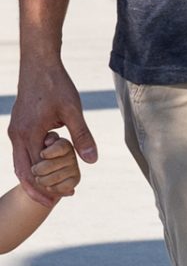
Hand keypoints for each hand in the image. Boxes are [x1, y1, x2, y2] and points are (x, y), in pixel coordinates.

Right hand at [8, 58, 96, 207]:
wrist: (38, 64)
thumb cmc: (56, 85)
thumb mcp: (73, 111)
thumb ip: (82, 136)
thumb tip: (92, 161)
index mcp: (28, 134)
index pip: (35, 171)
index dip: (47, 186)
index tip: (62, 196)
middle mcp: (17, 135)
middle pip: (23, 172)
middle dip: (37, 189)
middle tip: (54, 201)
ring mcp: (15, 130)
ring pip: (20, 163)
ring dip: (34, 177)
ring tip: (51, 189)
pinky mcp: (18, 125)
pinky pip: (22, 152)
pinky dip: (32, 163)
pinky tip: (47, 167)